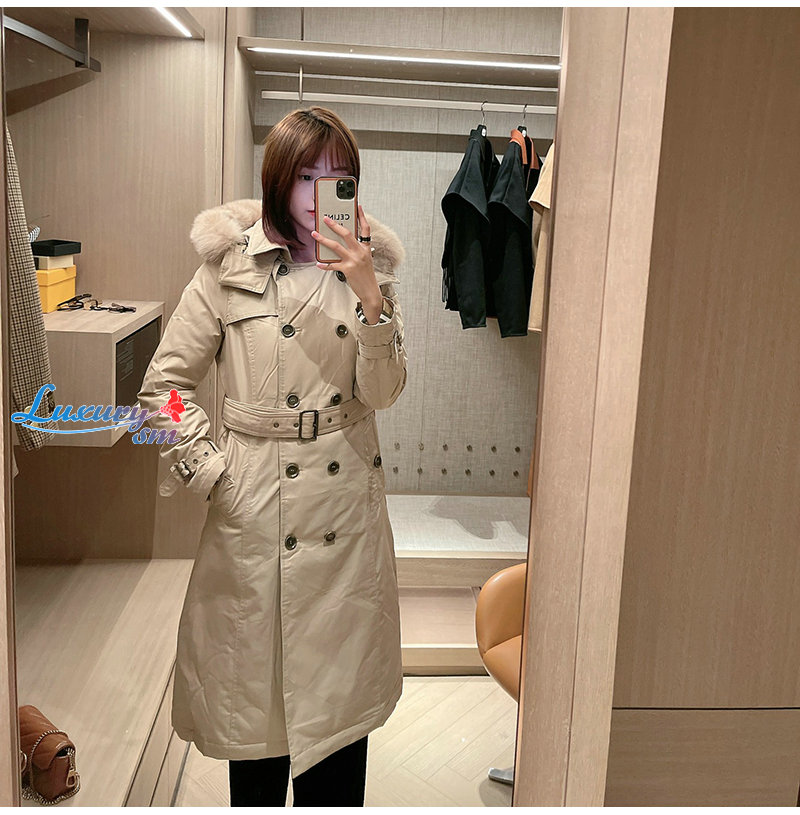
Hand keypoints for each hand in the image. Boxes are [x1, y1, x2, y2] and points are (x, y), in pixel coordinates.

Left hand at [311, 205, 382, 320]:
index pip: (366, 229)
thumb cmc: (366, 276)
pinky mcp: (347, 270)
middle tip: (325, 218)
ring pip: (336, 246)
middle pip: (347, 233)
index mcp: (366, 248)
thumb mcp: (365, 261)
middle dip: (334, 225)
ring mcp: (353, 261)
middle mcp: (360, 252)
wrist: (370, 292)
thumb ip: (356, 251)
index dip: (362, 217)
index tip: (358, 206)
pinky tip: (318, 263)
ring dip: (323, 239)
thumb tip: (340, 244)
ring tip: (315, 234)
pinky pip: (332, 265)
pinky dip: (324, 264)